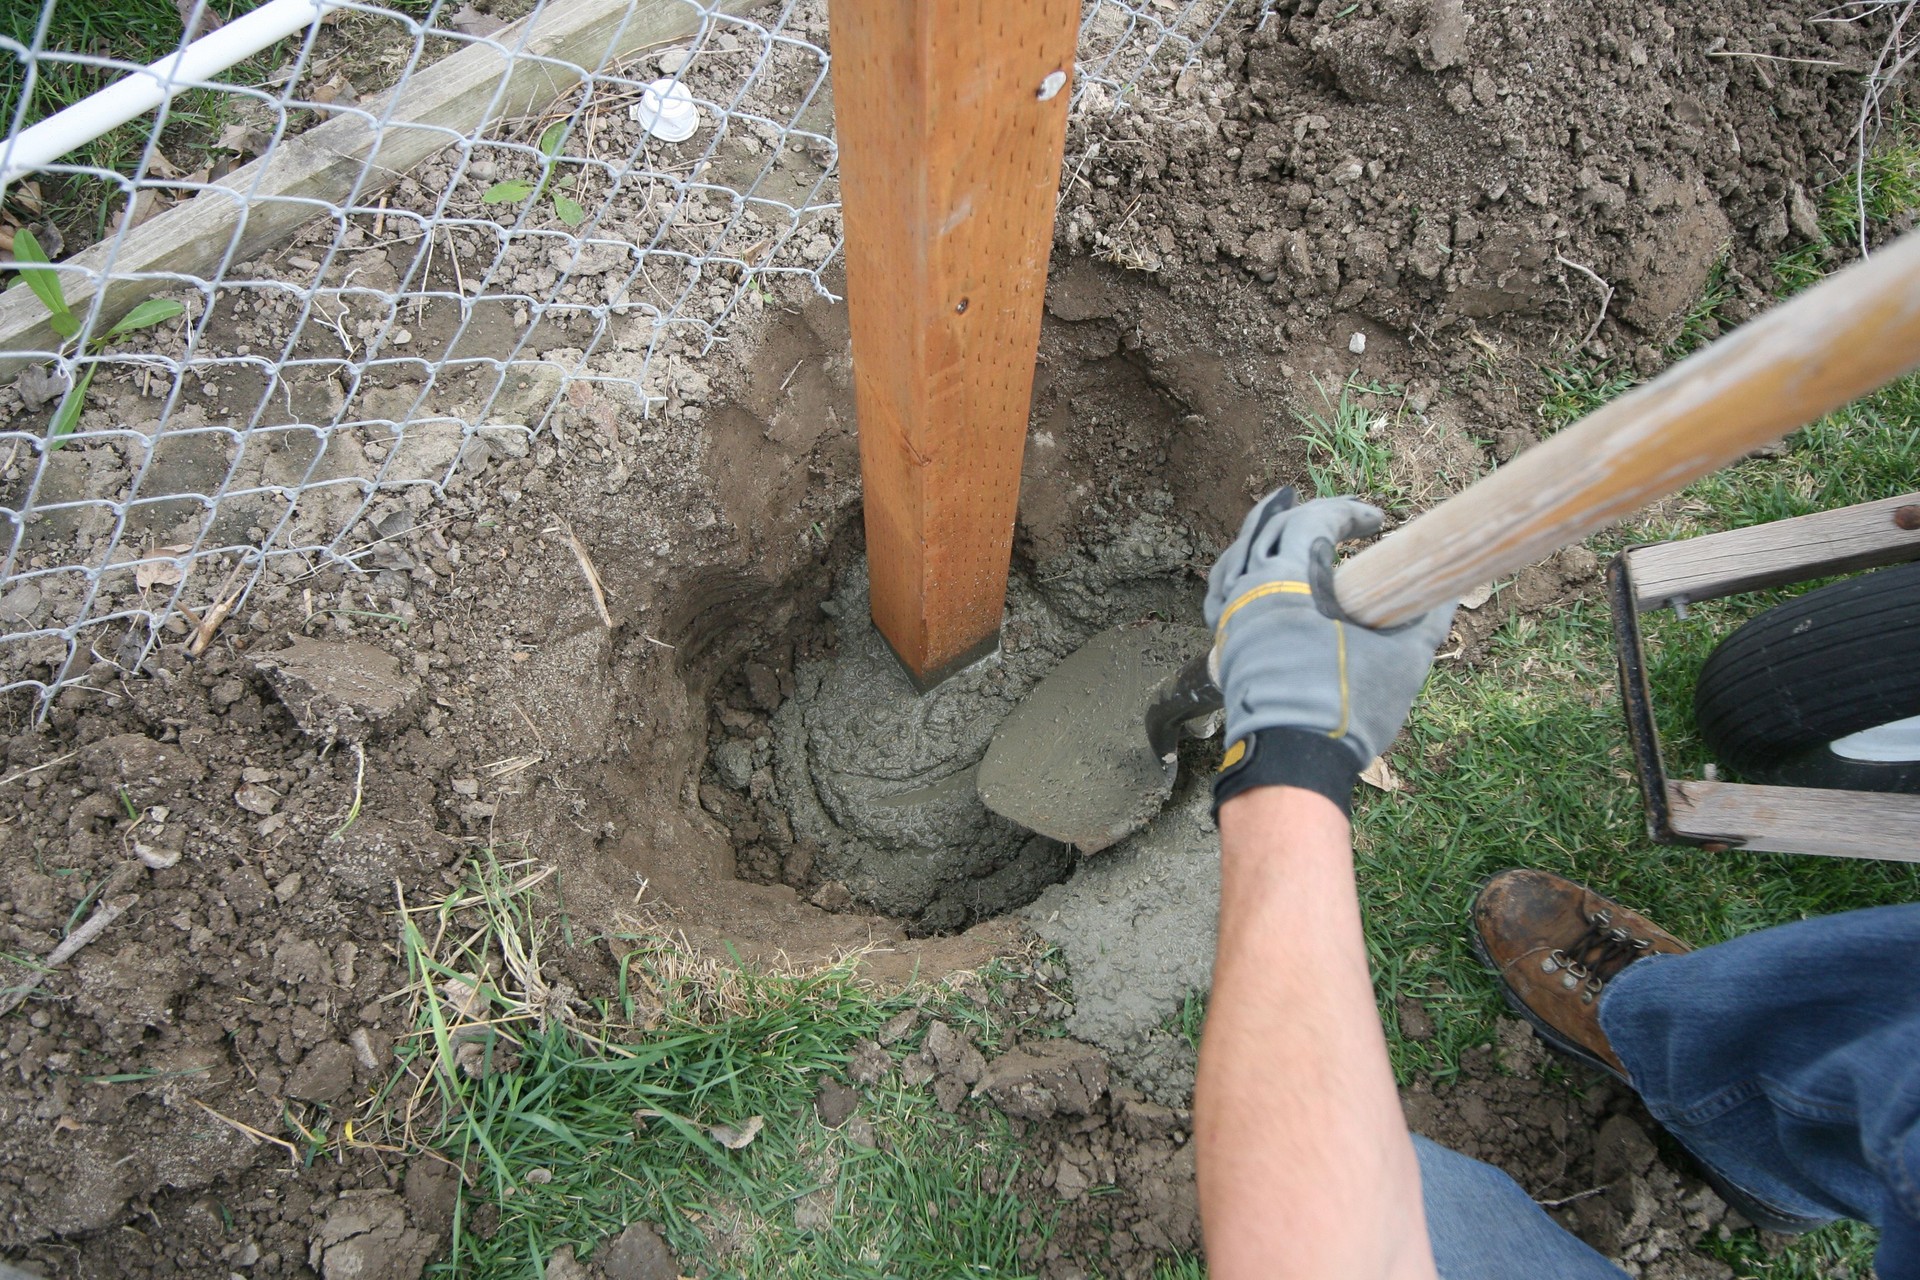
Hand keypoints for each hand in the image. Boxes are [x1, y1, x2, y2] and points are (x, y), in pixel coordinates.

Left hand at [1204, 488, 1454, 813]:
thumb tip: (1449, 592)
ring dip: (1265, 535)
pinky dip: (1237, 573)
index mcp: (1288, 580)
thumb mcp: (1401, 659)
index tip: (1375, 521)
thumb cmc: (1347, 708)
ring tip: (1283, 519)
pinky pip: (1223, 594)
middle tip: (1344, 522)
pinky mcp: (1227, 646)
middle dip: (1310, 517)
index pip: (1310, 521)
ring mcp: (1232, 619)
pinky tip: (1249, 571)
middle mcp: (1250, 591)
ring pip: (1239, 557)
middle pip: (1271, 531)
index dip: (1345, 512)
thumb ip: (1426, 619)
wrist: (1293, 761)